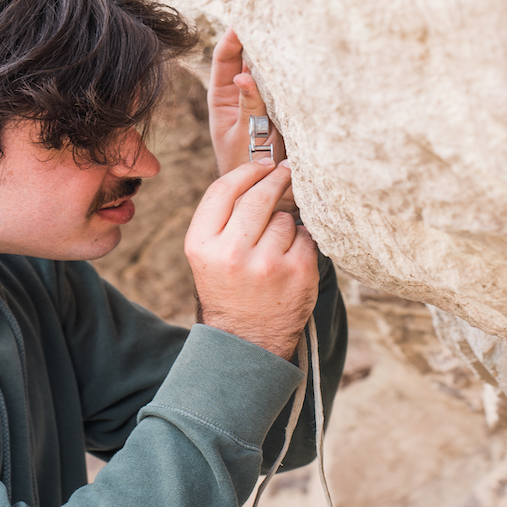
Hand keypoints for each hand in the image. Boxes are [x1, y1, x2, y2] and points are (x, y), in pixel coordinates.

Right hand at [185, 158, 318, 358]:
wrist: (245, 343)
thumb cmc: (228, 290)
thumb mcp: (207, 255)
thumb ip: (223, 217)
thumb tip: (258, 171)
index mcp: (202, 244)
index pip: (224, 189)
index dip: (248, 170)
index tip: (264, 163)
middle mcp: (231, 252)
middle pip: (258, 196)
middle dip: (276, 178)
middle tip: (286, 171)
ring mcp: (266, 263)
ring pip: (284, 218)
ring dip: (285, 224)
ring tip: (276, 247)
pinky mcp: (297, 272)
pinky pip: (304, 237)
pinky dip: (302, 243)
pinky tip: (291, 259)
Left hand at [208, 27, 294, 212]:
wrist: (268, 195)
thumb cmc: (248, 168)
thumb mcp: (247, 137)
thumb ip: (250, 106)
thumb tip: (243, 77)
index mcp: (222, 98)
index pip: (225, 58)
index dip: (233, 37)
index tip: (243, 18)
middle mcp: (241, 94)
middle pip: (247, 57)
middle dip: (257, 37)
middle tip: (272, 14)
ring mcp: (262, 100)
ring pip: (268, 69)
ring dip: (275, 53)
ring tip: (288, 30)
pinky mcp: (282, 109)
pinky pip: (284, 85)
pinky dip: (290, 73)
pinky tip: (302, 59)